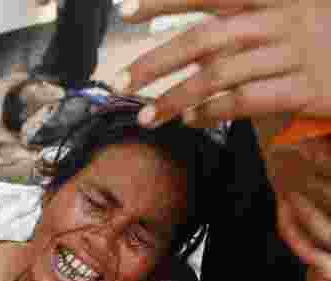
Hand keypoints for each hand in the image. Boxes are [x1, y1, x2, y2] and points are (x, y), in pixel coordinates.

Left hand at [118, 0, 330, 127]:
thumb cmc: (319, 35)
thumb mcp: (286, 10)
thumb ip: (237, 18)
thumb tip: (184, 41)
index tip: (125, 11)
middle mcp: (284, 18)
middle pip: (205, 38)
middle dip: (155, 61)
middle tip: (120, 81)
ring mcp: (295, 53)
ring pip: (219, 75)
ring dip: (175, 99)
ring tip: (148, 117)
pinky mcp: (306, 88)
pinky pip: (245, 101)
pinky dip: (211, 112)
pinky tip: (191, 119)